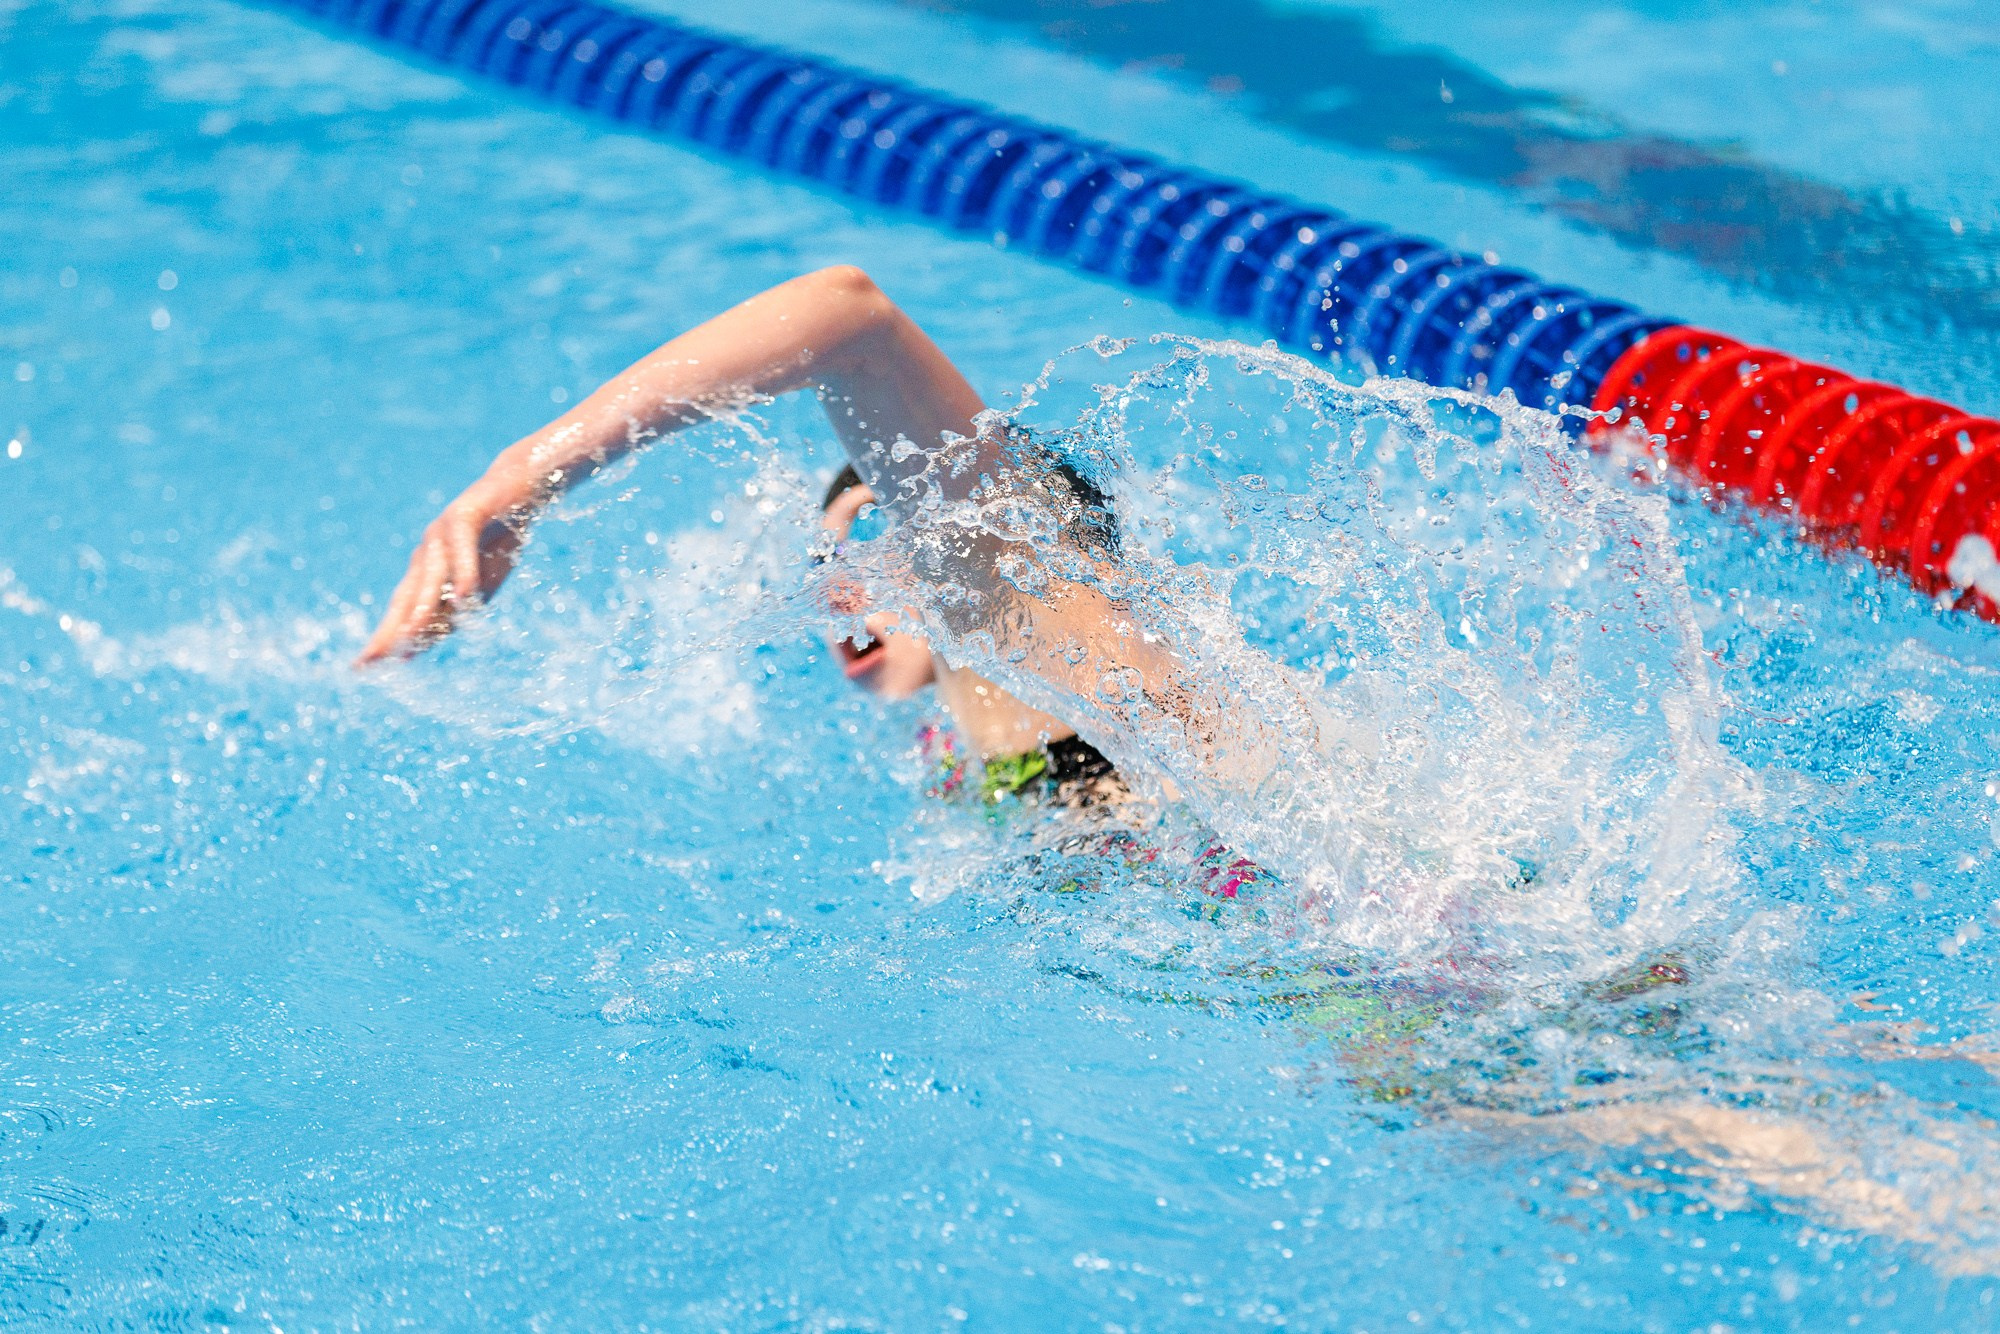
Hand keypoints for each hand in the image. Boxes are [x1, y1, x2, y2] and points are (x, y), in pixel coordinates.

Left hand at [355, 472, 533, 664]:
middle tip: (369, 660)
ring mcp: (442, 533)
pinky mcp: (465, 515)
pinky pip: (463, 549)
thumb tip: (429, 640)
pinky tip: (464, 596)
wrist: (521, 488)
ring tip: (409, 638)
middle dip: (388, 630)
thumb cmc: (500, 541)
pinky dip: (463, 573)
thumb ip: (456, 610)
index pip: (401, 610)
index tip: (363, 668)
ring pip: (430, 577)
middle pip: (405, 597)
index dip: (384, 639)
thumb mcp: (481, 586)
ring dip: (421, 609)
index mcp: (427, 571)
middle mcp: (426, 554)